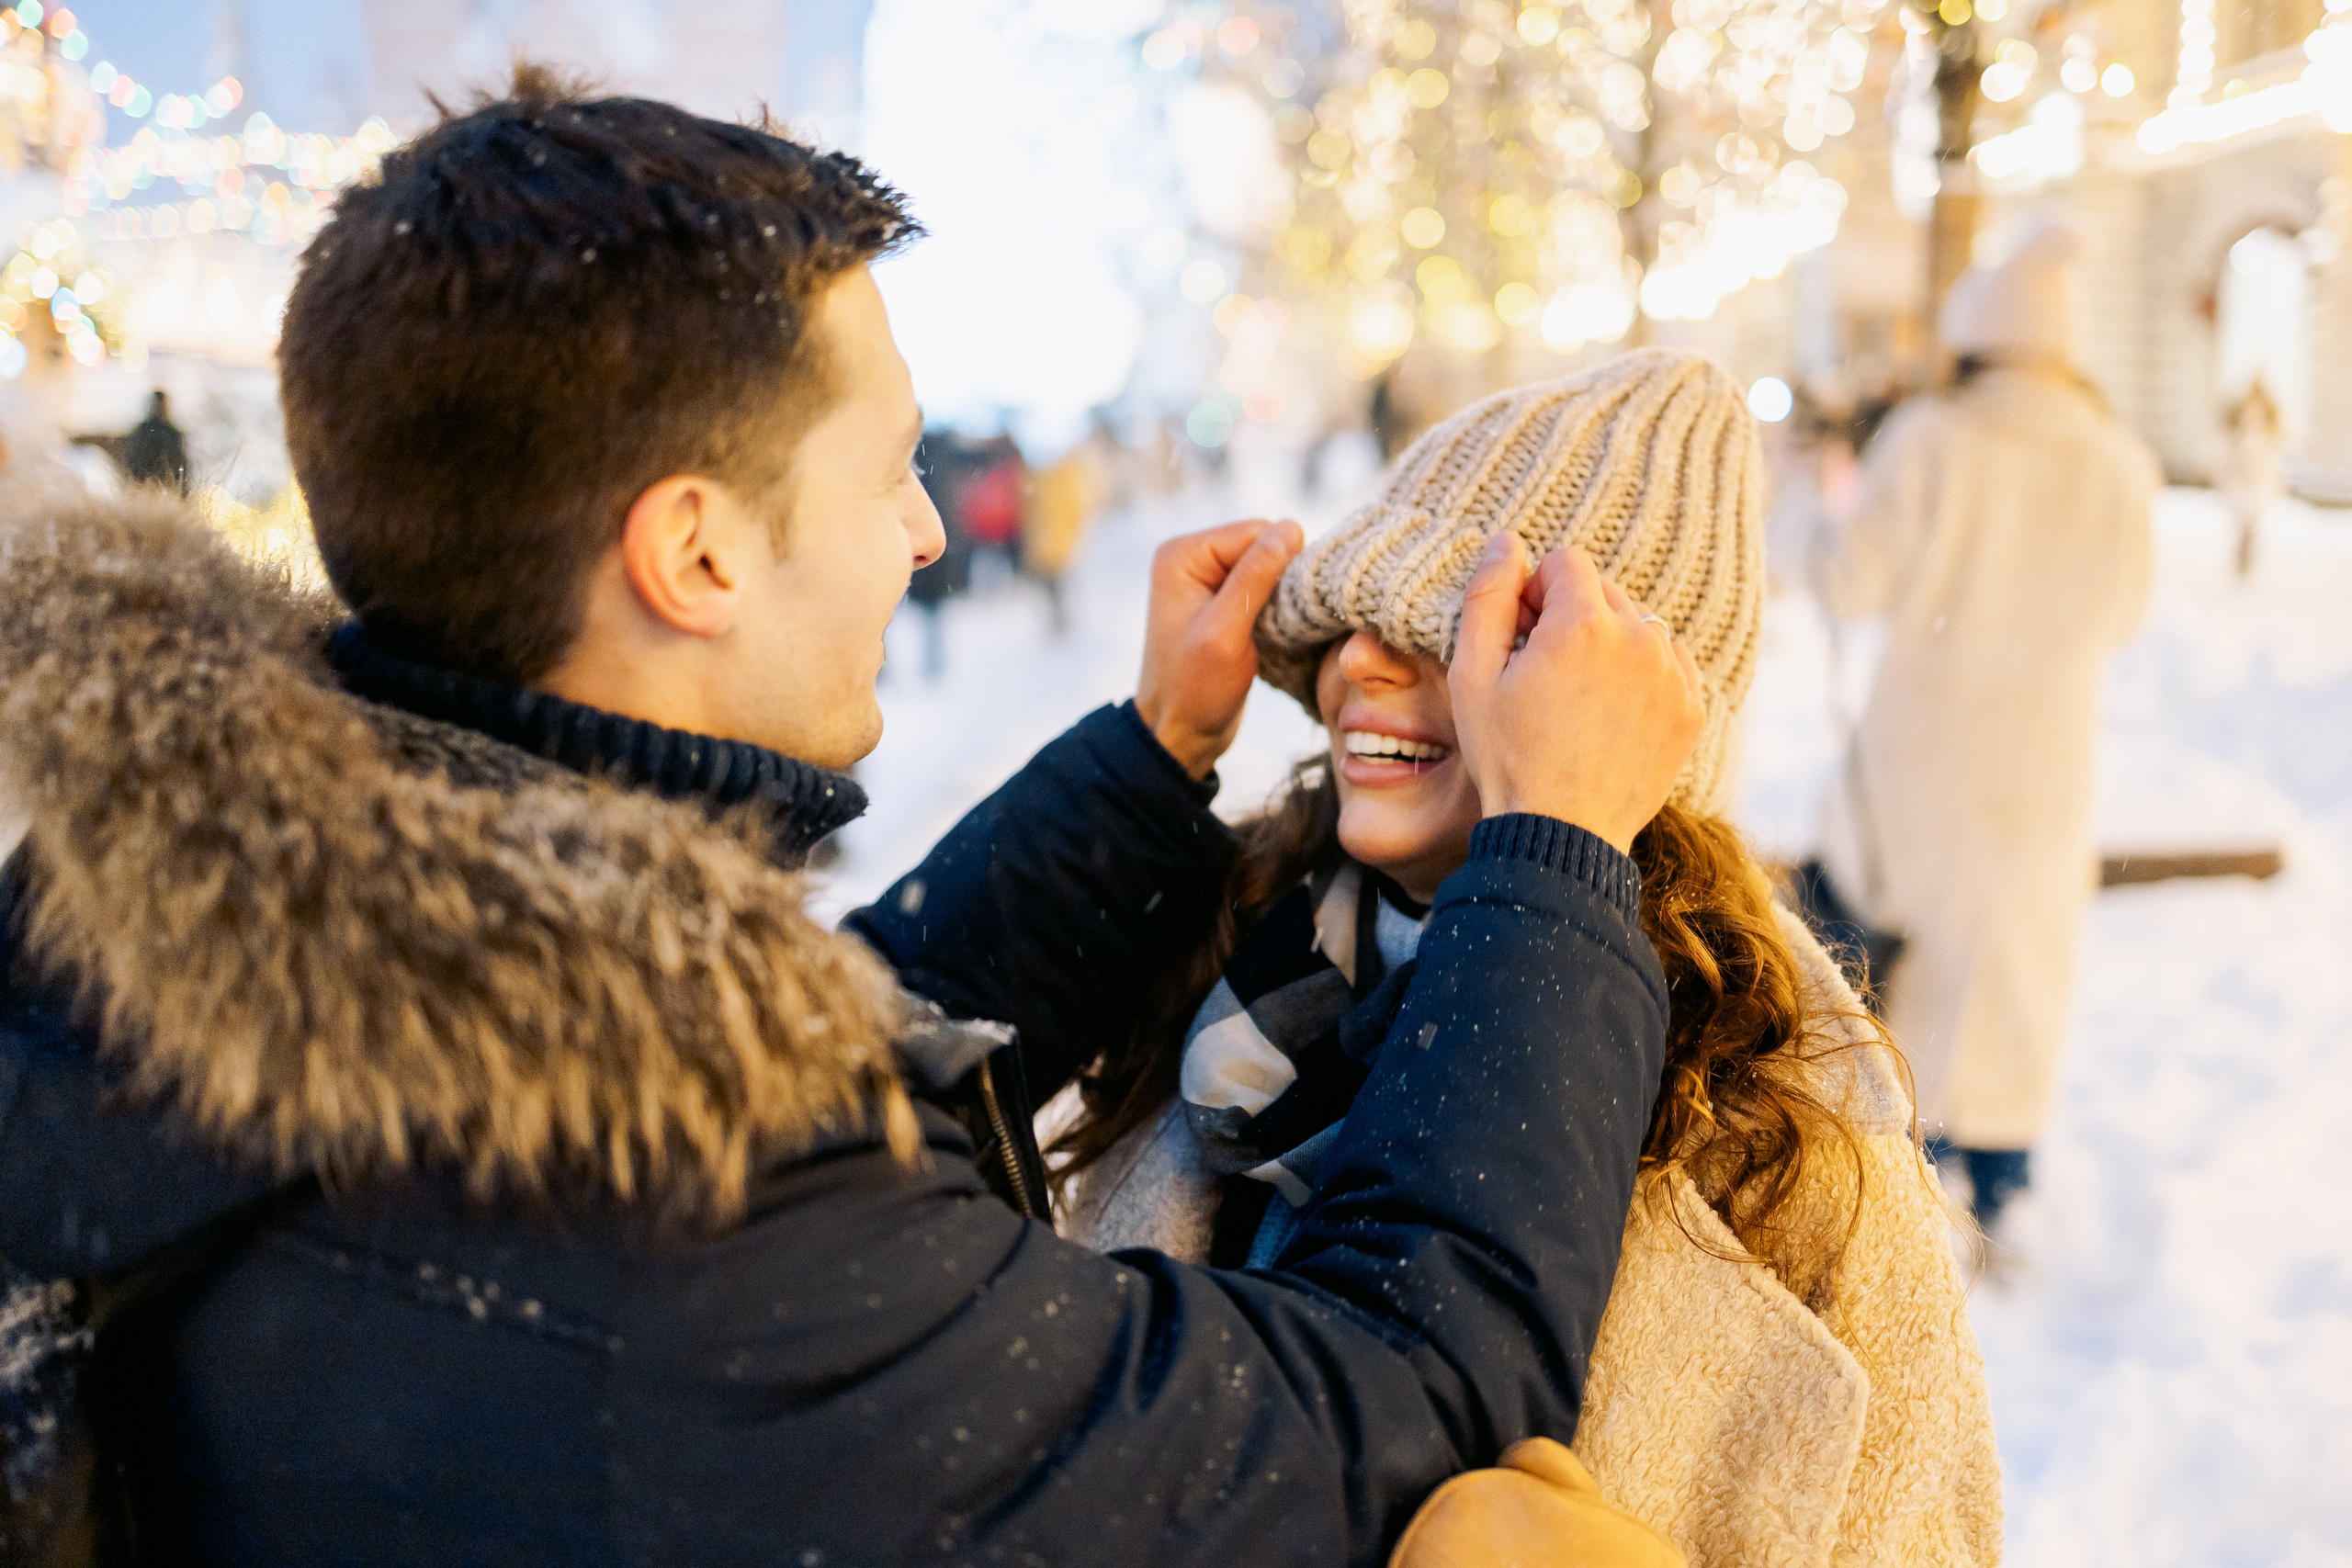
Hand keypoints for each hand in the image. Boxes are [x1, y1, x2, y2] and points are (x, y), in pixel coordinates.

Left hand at [1135, 518, 1304, 778]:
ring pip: (1270, 569)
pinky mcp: (1225, 602)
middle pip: (1264, 547)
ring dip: (1282, 598)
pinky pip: (1266, 589)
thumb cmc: (1194, 689)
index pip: (1255, 532)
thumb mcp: (1225, 632)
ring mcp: (1209, 580)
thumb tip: (1291, 526)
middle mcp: (1193, 560)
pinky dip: (1277, 610)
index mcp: (1183, 555)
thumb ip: (1255, 577)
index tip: (1282, 610)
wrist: (1180, 733)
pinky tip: (1272, 635)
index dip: (1280, 565)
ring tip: (1272, 633)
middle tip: (1275, 625)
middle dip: (1281, 582)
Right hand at [1448, 535, 1704, 853]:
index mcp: (1583, 623)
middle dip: (1572, 614)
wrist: (1562, 834)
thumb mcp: (1473, 675)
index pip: (1566, 562)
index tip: (1522, 636)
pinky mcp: (1690, 709)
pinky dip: (1641, 674)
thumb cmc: (1508, 757)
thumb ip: (1488, 597)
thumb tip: (1506, 541)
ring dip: (1609, 642)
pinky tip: (1610, 712)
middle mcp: (1639, 638)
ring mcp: (1672, 675)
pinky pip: (1668, 663)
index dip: (1535, 592)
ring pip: (1639, 624)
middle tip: (1544, 671)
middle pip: (1605, 590)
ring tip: (1578, 695)